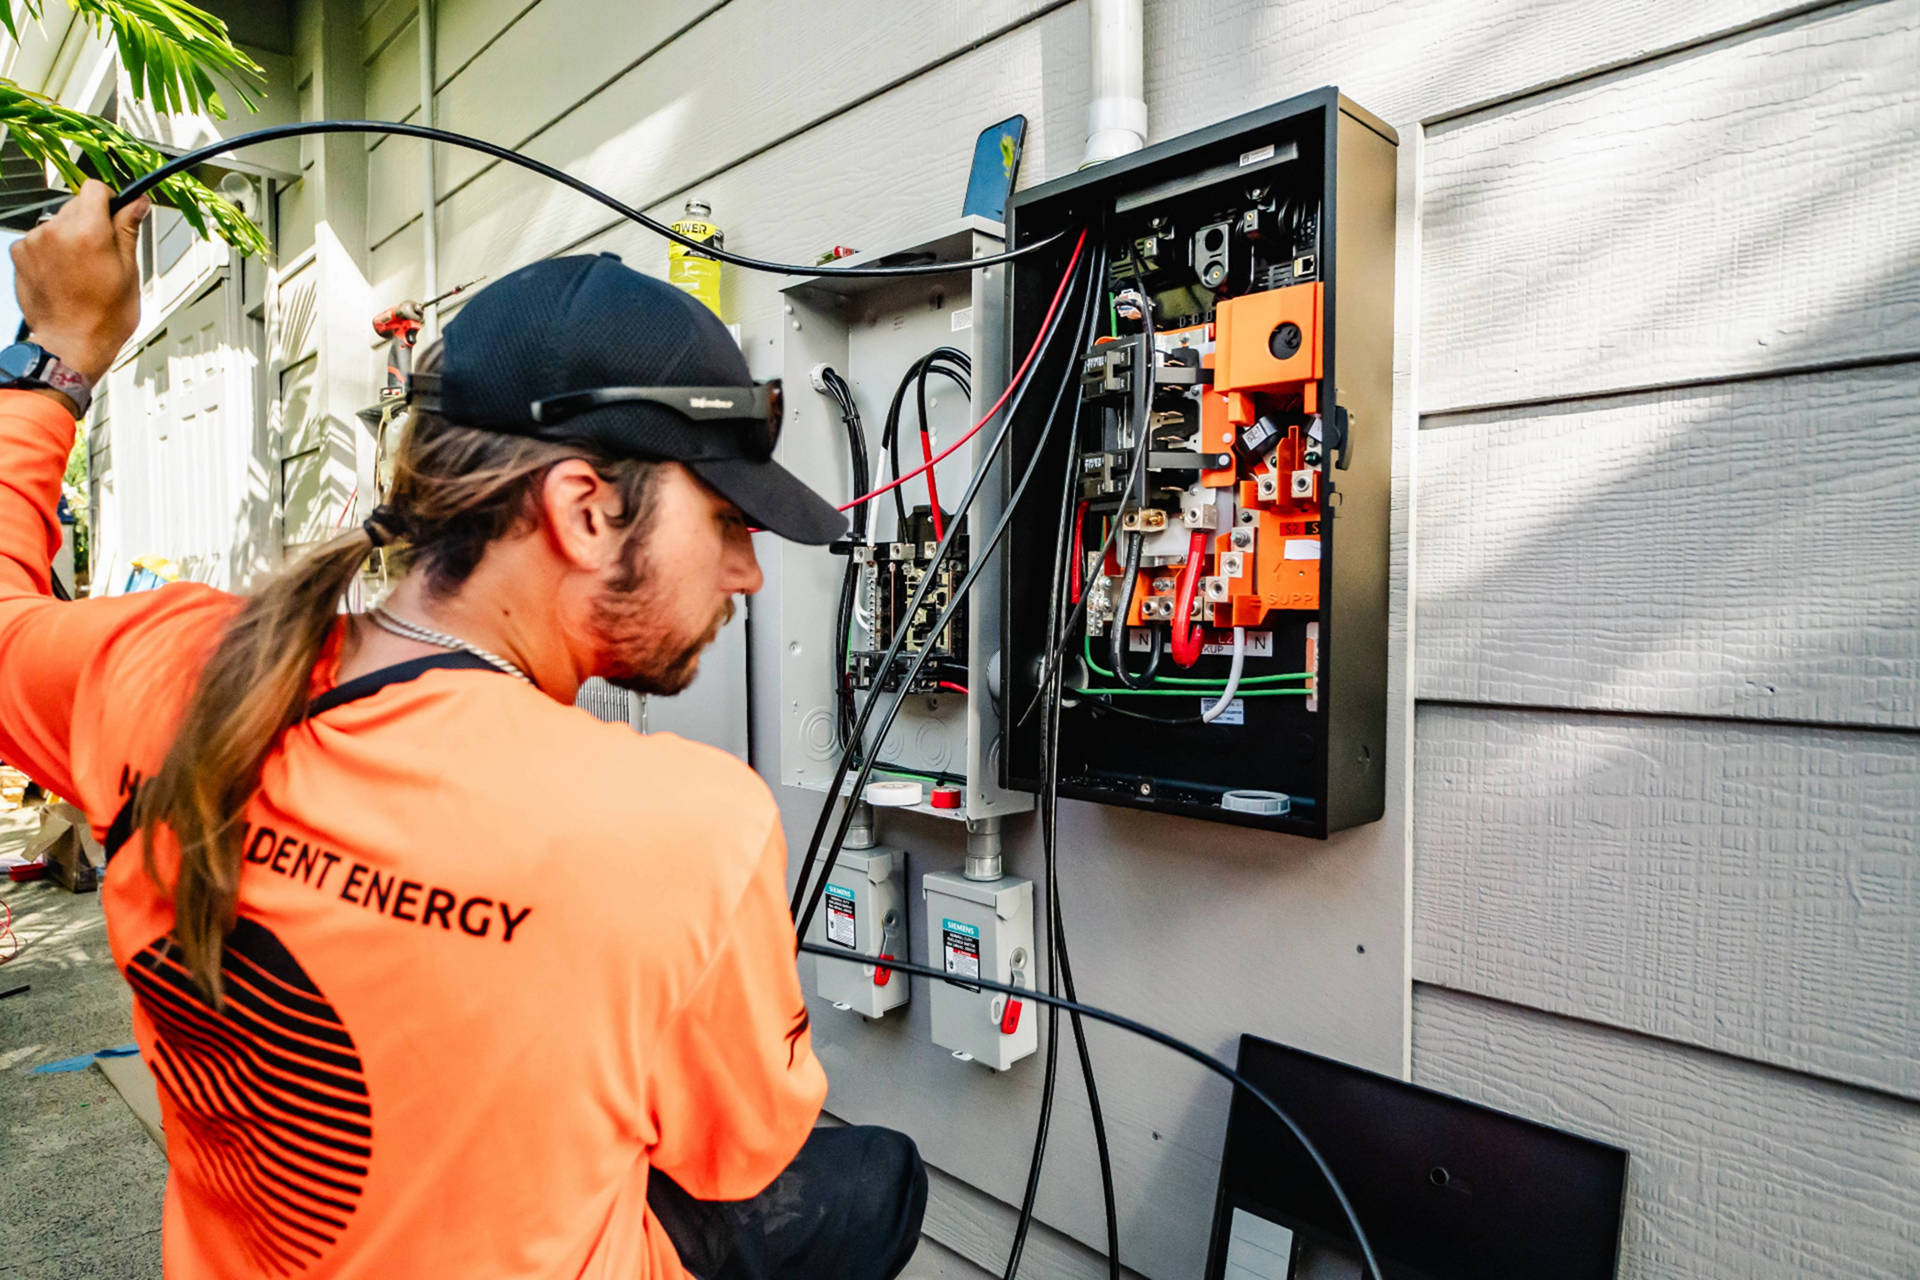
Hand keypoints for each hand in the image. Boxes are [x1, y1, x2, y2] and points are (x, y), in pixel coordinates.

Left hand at [10, 180, 150, 383]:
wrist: (70, 344)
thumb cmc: (102, 317)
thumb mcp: (129, 271)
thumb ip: (128, 230)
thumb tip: (136, 204)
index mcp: (89, 231)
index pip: (94, 189)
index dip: (109, 200)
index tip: (116, 214)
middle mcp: (56, 230)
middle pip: (76, 205)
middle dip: (91, 223)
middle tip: (103, 254)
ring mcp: (34, 242)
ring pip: (57, 223)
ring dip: (69, 237)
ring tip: (82, 270)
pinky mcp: (20, 254)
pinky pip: (39, 240)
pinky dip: (51, 251)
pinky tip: (64, 274)